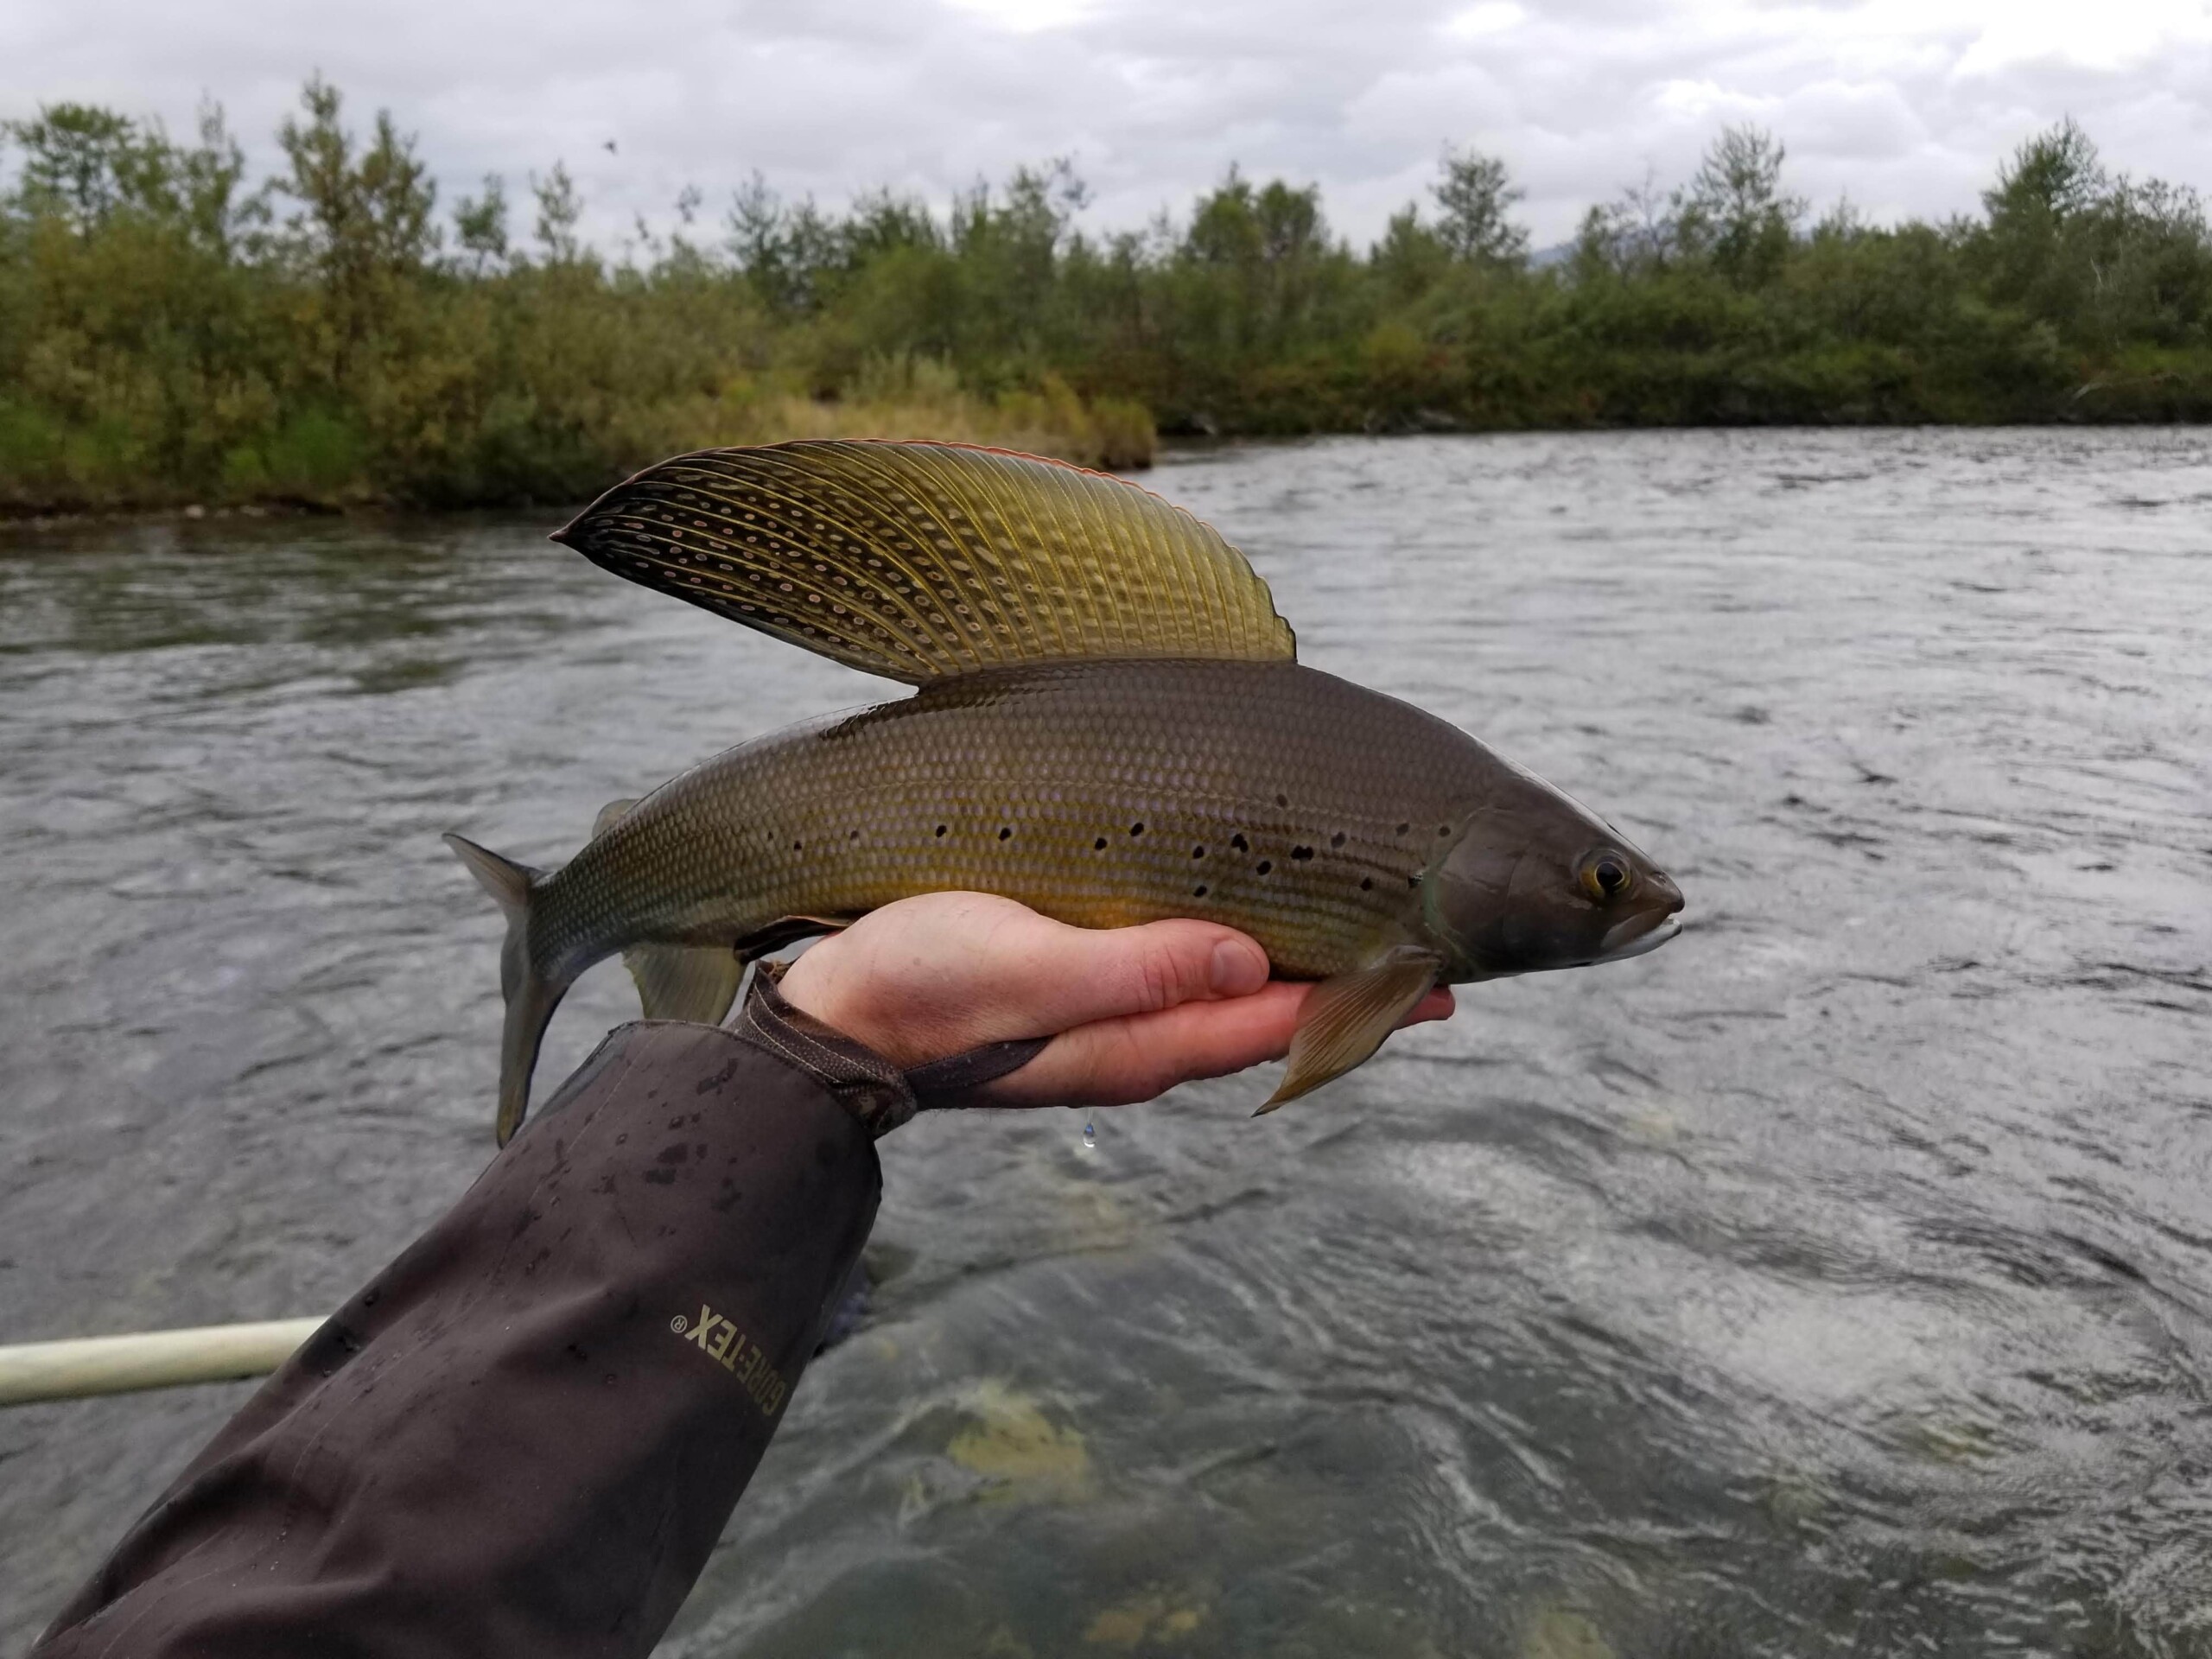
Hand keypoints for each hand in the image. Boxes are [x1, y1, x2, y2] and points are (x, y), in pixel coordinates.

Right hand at [773, 891, 1454, 1108]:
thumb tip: (1250, 965)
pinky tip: (1251, 929)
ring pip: (1233, 1003)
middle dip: (1351, 989)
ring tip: (1365, 933)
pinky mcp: (1083, 1002)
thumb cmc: (919, 982)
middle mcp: (1139, 1045)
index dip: (1361, 997)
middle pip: (1270, 1018)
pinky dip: (1240, 962)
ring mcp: (1111, 1029)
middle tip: (1435, 947)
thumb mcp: (1024, 966)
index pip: (1276, 1020)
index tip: (1444, 969)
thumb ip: (1134, 970)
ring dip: (1298, 973)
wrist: (830, 1015)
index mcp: (1136, 1043)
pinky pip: (1189, 986)